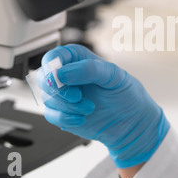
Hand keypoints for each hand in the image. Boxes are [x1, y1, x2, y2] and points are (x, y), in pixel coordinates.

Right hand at [39, 44, 169, 168]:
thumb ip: (89, 69)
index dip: (52, 67)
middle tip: (76, 96)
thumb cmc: (126, 93)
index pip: (54, 56)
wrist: (132, 122)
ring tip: (88, 107)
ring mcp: (65, 95)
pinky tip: (81, 118)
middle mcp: (69, 76)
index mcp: (79, 59)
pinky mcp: (64, 113)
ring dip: (66, 106)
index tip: (61, 78)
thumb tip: (63, 72)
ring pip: (47, 98)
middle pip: (44, 78)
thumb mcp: (113, 75)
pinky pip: (51, 115)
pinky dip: (64, 118)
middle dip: (58, 90)